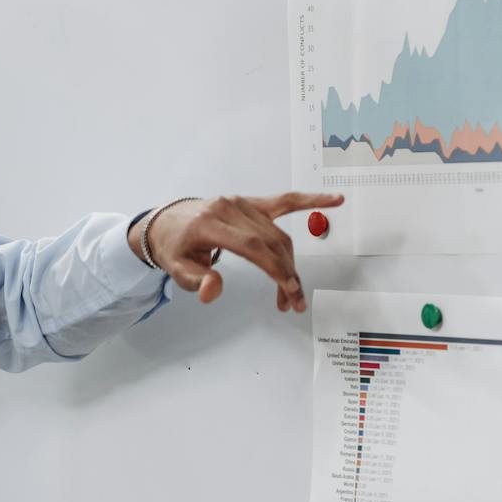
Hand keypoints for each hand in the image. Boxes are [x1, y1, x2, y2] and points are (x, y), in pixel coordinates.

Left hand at [143, 192, 343, 311]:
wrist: (168, 222)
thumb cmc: (175, 246)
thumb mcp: (177, 269)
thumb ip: (196, 282)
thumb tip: (214, 289)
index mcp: (210, 223)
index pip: (251, 246)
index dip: (274, 267)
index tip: (289, 288)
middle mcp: (229, 209)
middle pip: (269, 242)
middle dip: (286, 274)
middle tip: (294, 301)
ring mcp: (242, 204)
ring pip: (278, 234)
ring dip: (290, 263)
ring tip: (293, 290)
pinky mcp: (252, 203)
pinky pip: (285, 201)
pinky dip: (311, 200)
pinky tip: (334, 200)